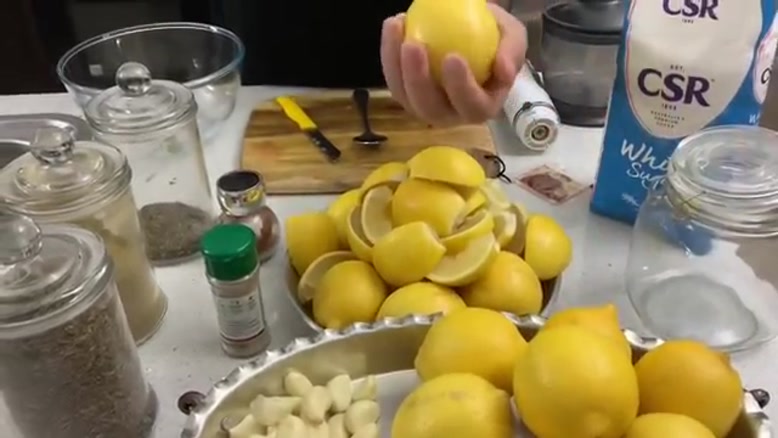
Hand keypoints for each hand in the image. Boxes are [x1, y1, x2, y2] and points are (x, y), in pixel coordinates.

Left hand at [380, 4, 527, 125]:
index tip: (453, 57)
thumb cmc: (496, 40)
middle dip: (419, 81)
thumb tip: (503, 70)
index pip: (472, 106)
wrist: (474, 34)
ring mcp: (426, 106)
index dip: (461, 88)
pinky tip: (395, 24)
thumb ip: (512, 52)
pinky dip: (390, 53)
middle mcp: (452, 115)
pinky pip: (394, 79)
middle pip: (432, 109)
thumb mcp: (513, 37)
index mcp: (482, 107)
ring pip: (406, 97)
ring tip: (397, 28)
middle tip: (414, 44)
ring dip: (397, 66)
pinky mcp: (407, 93)